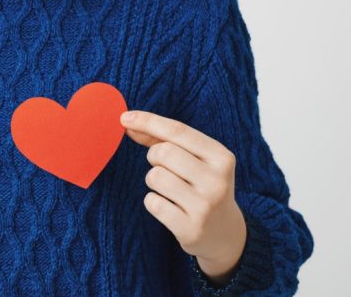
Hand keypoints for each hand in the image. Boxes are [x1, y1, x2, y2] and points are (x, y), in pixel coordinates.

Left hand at [119, 109, 246, 283]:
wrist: (225, 233)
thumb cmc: (202, 185)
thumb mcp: (196, 159)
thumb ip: (164, 139)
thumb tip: (128, 122)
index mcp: (222, 157)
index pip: (178, 130)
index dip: (148, 121)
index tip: (124, 118)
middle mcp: (217, 181)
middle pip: (164, 152)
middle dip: (154, 156)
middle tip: (163, 167)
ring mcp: (205, 207)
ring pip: (156, 176)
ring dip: (153, 180)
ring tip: (168, 189)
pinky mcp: (191, 229)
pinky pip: (153, 203)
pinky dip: (153, 202)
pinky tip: (169, 208)